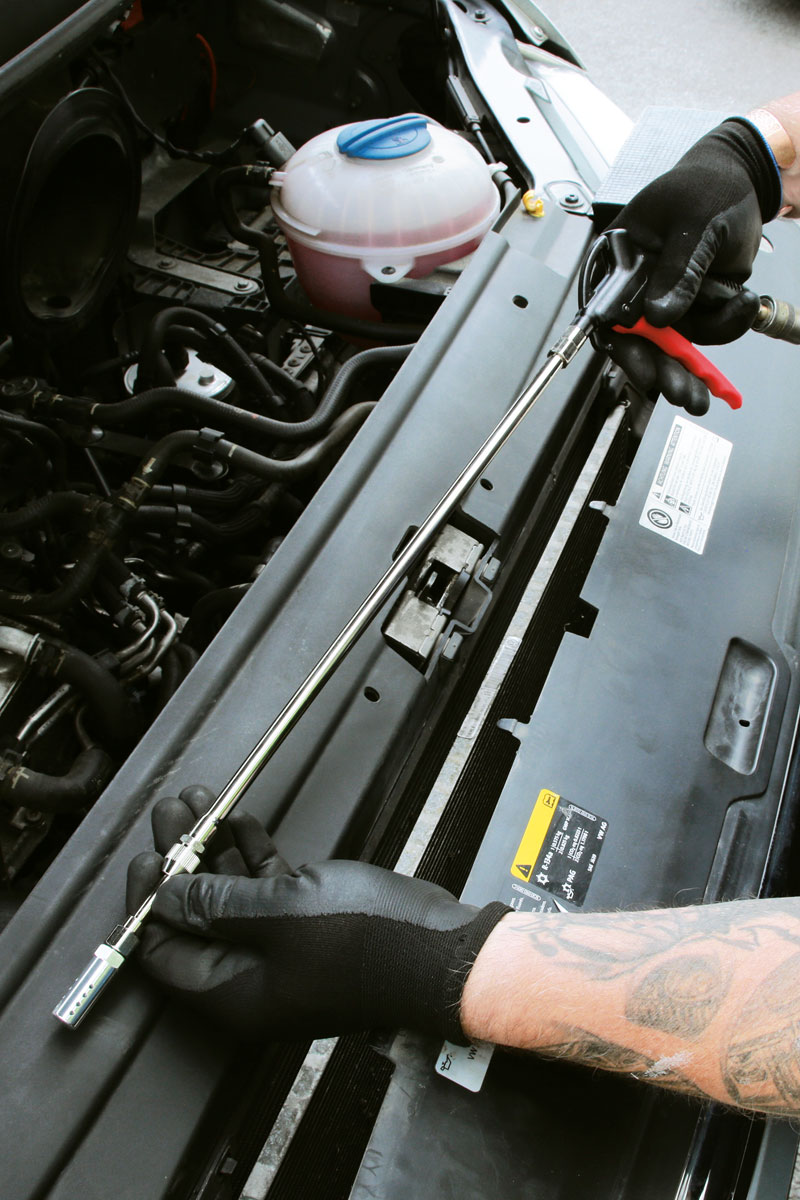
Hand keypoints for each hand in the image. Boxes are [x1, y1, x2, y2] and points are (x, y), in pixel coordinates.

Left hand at [127, 788, 508, 1041]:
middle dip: (181, 860)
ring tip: (202, 806)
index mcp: (234, 994)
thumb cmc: (372, 944)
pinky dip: (251, 856)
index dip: (150, 902)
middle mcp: (252, 979)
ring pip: (229, 898)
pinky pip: (264, 893)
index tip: (150, 857)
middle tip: (173, 815)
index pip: (163, 953)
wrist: (442, 949)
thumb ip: (215, 902)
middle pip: (195, 917)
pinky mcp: (308, 929)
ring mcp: (281, 953)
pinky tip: (243, 824)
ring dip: (214, 849)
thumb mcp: (279, 911)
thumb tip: (165, 895)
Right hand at [607, 119, 779, 413]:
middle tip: (681, 390)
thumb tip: (658, 315)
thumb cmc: (708, 185)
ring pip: (673, 345)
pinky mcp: (693, 306)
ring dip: (692, 367)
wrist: (745, 182)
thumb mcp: (693, 223)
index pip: (610, 311)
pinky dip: (726, 326)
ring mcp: (667, 297)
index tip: (644, 369)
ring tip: (707, 386)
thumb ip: (677, 271)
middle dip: (662, 369)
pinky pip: (705, 332)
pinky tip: (741, 305)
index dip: (625, 344)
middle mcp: (640, 283)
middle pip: (640, 339)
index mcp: (623, 257)